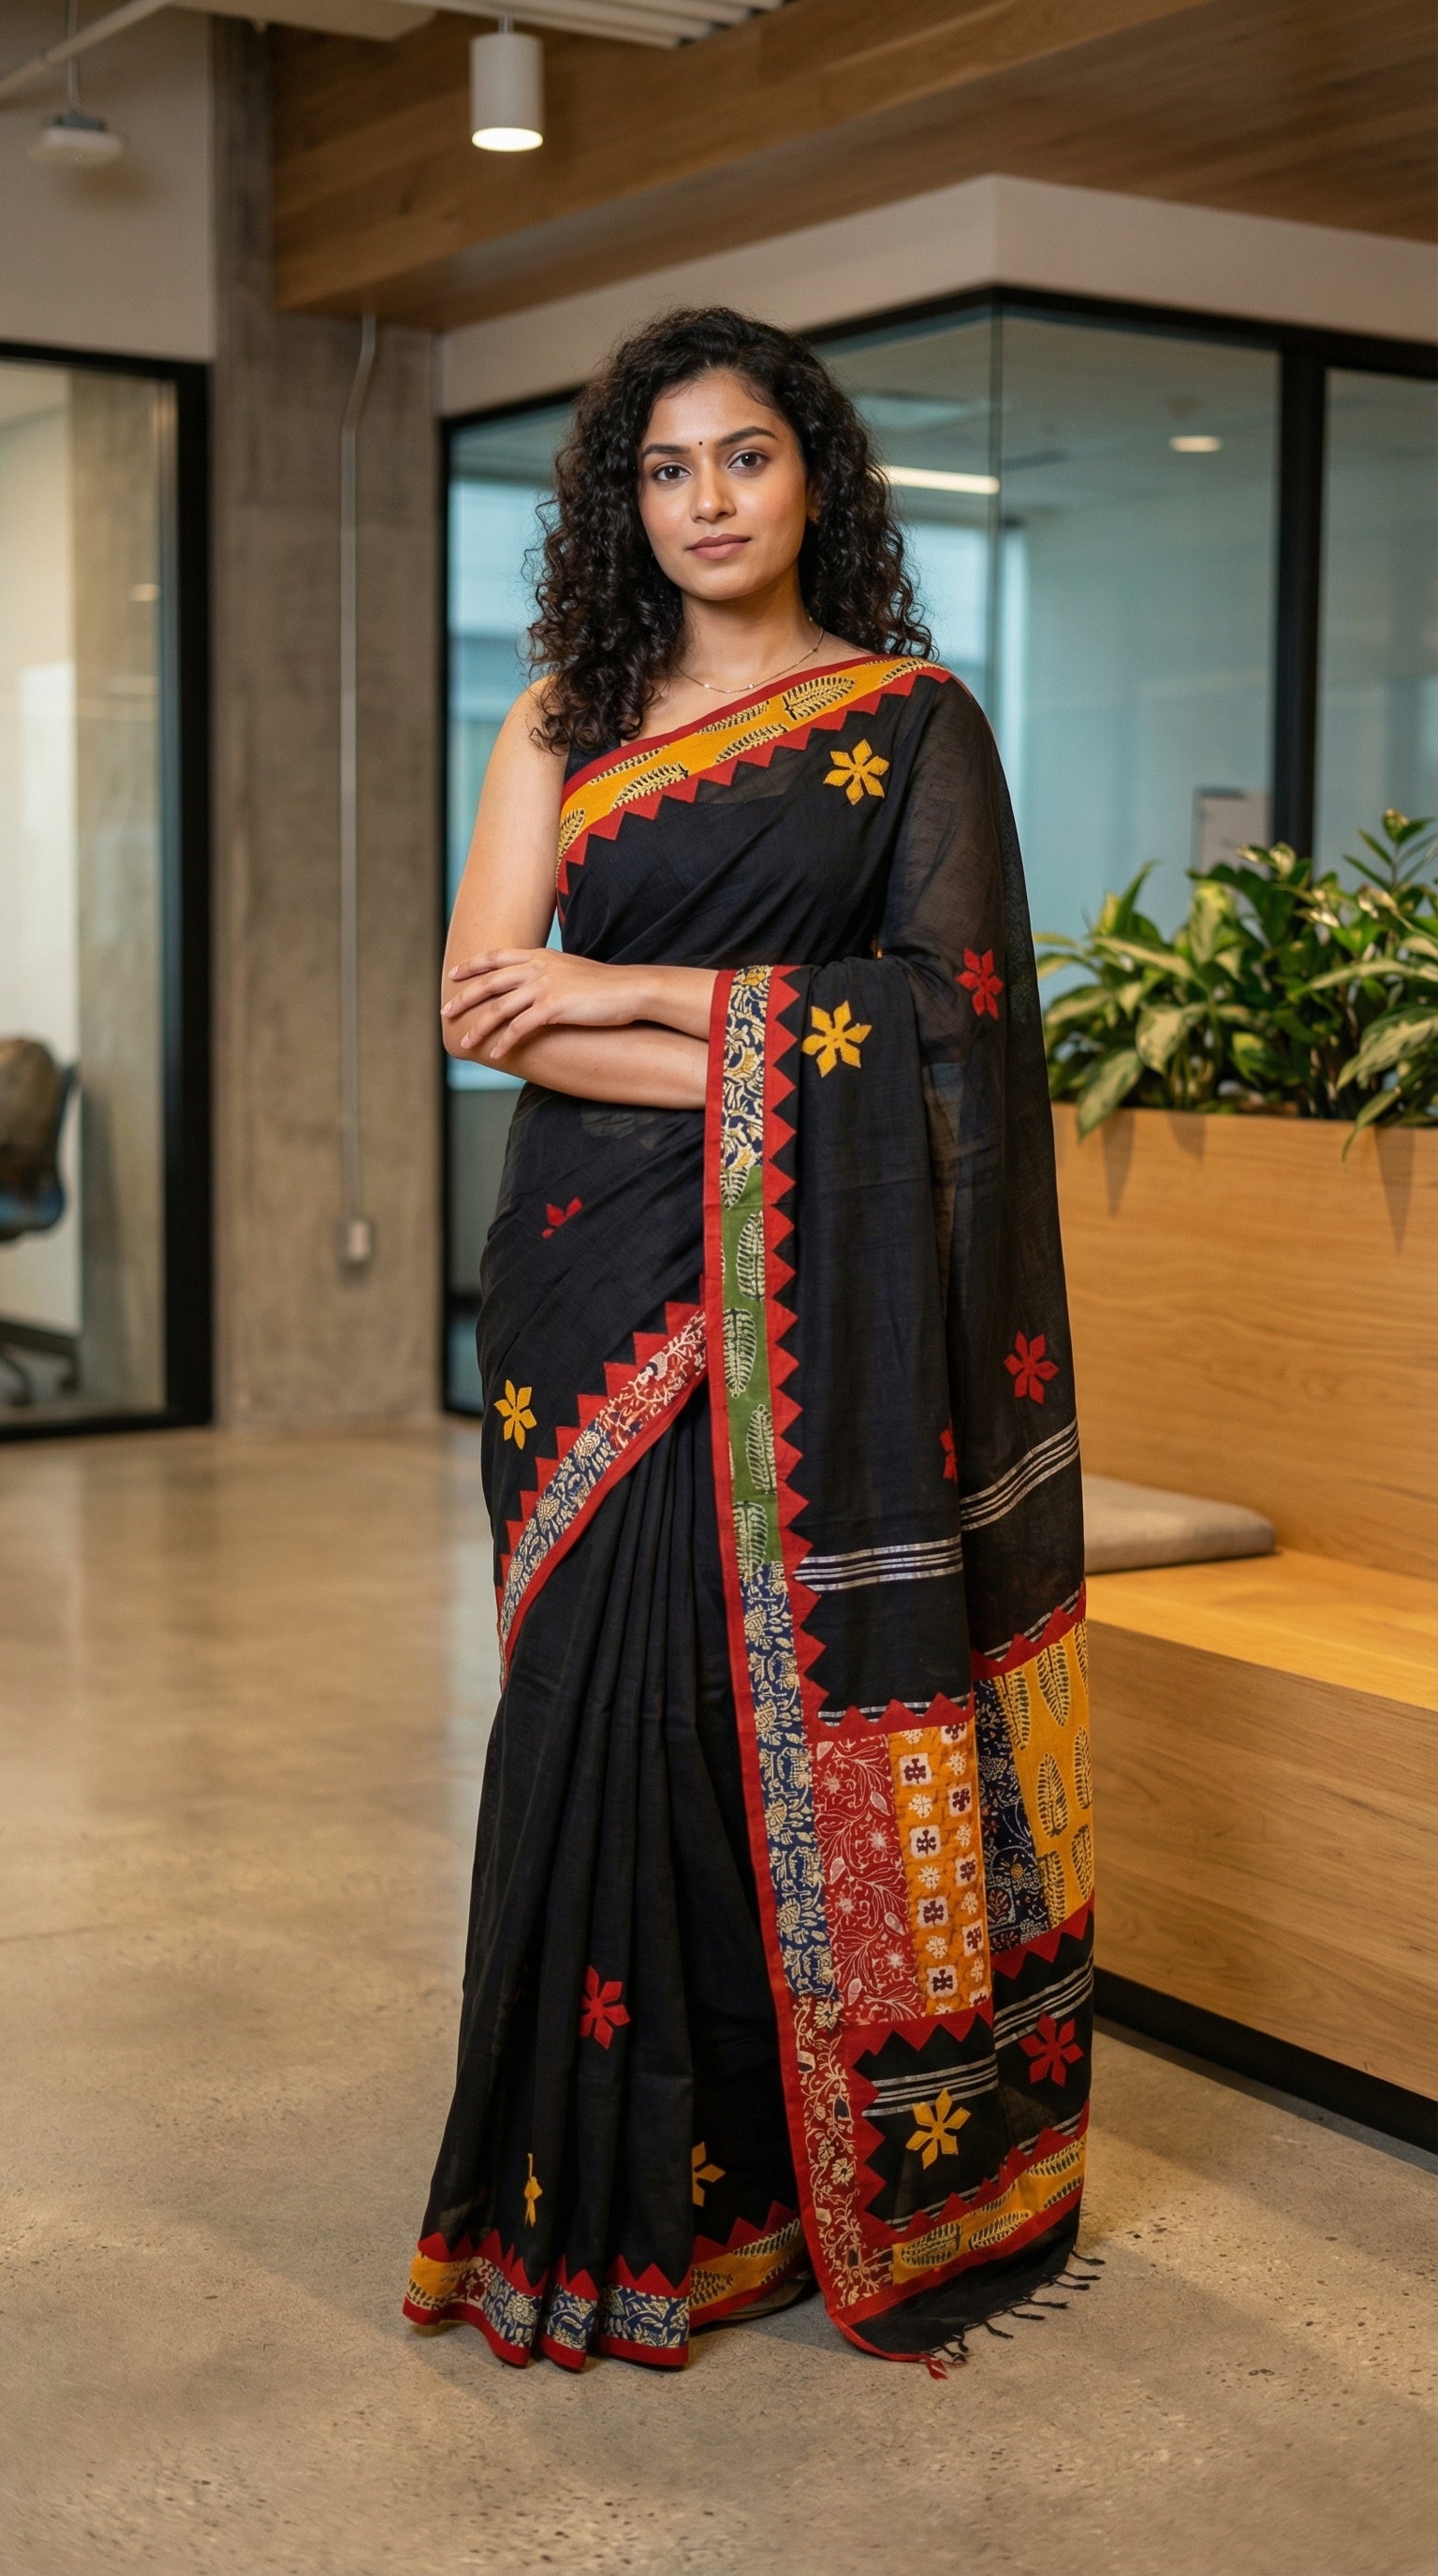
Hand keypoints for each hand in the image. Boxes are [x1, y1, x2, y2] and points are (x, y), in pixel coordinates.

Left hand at [441, 949, 651, 1062]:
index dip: (472, 966)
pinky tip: (495, 1054)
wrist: (631, 989)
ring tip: (465, 1042)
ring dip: (479, 1027)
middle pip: (490, 982)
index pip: (497, 957)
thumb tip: (538, 985)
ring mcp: (544, 986)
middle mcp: (538, 967)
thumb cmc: (606, 985)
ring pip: (500, 1008)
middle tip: (446, 1012)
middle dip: (464, 998)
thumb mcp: (573, 971)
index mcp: (541, 956)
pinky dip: (505, 1042)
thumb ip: (550, 973)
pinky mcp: (553, 1007)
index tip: (453, 974)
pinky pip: (520, 1027)